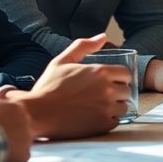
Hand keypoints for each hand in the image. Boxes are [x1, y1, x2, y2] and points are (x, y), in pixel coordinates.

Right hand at [13, 33, 129, 139]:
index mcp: (100, 72)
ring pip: (123, 107)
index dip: (118, 77)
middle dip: (117, 92)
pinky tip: (93, 116)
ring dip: (114, 106)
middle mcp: (107, 89)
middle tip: (100, 94)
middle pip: (126, 91)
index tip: (108, 81)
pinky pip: (115, 121)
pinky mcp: (102, 125)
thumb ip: (83, 46)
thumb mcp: (62, 61)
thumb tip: (103, 37)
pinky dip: (108, 120)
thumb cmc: (48, 87)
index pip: (125, 74)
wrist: (36, 114)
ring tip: (97, 106)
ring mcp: (106, 109)